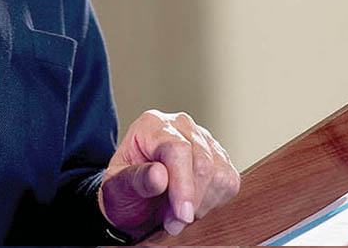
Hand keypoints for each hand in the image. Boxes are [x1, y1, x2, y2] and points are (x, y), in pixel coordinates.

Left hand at [99, 110, 239, 238]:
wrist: (135, 200)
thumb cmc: (124, 191)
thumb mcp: (117, 188)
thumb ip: (135, 180)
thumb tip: (159, 175)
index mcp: (152, 125)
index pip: (177, 149)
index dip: (183, 184)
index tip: (182, 215)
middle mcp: (180, 125)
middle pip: (202, 162)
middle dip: (190, 201)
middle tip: (172, 222)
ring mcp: (203, 140)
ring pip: (219, 174)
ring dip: (201, 204)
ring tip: (177, 213)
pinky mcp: (220, 157)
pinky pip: (229, 182)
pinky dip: (213, 201)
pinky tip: (193, 204)